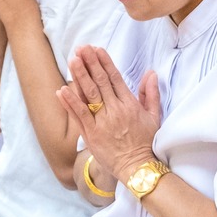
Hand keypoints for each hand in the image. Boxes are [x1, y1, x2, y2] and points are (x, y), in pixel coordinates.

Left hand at [57, 45, 161, 183]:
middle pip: (100, 82)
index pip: (115, 78)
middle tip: (81, 48)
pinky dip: (70, 102)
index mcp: (130, 104)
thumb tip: (151, 73)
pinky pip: (79, 116)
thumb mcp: (154, 116)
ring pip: (89, 95)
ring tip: (72, 60)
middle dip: (90, 63)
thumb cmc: (146, 142)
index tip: (96, 49)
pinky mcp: (92, 135)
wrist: (138, 168)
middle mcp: (116, 111)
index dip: (105, 62)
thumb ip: (151, 93)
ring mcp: (103, 123)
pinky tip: (62, 90)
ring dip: (80, 76)